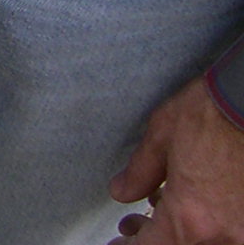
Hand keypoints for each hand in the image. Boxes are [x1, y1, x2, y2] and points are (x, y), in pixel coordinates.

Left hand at [109, 77, 243, 243]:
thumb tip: (121, 192)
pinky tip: (195, 204)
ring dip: (182, 232)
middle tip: (133, 223)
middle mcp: (222, 233)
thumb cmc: (211, 115)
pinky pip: (228, 231)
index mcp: (191, 218)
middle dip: (153, 237)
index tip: (122, 240)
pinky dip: (207, 224)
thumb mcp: (162, 137)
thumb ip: (140, 172)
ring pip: (205, 242)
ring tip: (160, 207)